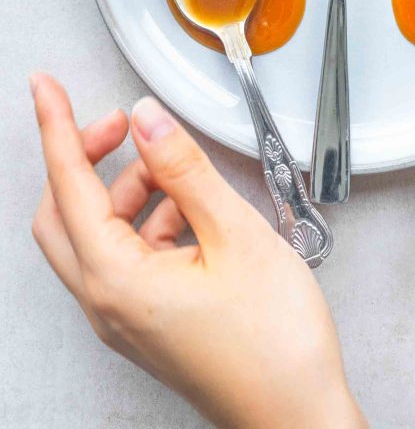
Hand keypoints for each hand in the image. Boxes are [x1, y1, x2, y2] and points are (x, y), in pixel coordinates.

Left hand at [30, 73, 364, 428]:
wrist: (298, 416)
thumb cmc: (275, 344)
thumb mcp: (235, 236)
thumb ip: (186, 170)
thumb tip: (149, 122)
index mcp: (117, 281)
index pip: (68, 185)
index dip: (56, 128)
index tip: (46, 89)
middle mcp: (108, 303)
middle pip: (66, 212)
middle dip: (88, 158)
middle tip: (121, 123)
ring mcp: (125, 316)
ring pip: (99, 234)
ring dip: (130, 190)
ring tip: (179, 170)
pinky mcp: (148, 322)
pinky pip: (127, 257)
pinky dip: (150, 221)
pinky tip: (194, 210)